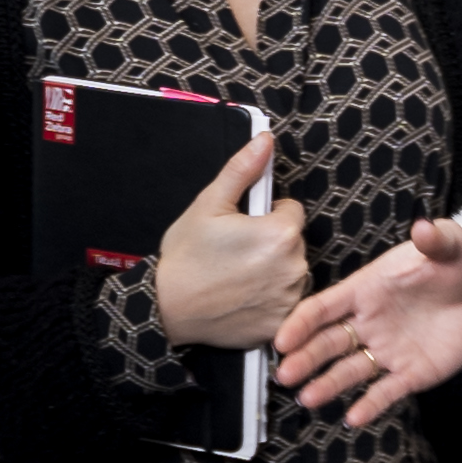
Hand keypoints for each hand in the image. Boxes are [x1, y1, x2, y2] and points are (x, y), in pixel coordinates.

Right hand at [155, 133, 308, 349]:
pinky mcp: (282, 323)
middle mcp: (294, 267)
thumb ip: (242, 170)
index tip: (244, 227)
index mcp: (281, 233)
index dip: (267, 215)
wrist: (167, 309)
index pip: (291, 212)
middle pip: (294, 243)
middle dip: (272, 243)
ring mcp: (290, 298)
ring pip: (292, 272)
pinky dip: (272, 300)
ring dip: (275, 272)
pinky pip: (287, 303)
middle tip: (237, 253)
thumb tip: (265, 139)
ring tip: (239, 277)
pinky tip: (244, 298)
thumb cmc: (186, 256)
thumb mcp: (209, 204)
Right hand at [273, 218, 461, 425]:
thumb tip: (424, 228)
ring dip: (328, 384)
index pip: (325, 307)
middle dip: (305, 358)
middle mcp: (370, 323)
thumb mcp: (451, 244)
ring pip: (350, 370)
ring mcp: (388, 350)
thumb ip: (436, 239)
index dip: (301, 322)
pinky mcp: (413, 372)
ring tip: (308, 399)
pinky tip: (354, 418)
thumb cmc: (460, 261)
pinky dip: (371, 405)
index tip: (282, 340)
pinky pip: (387, 391)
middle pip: (329, 342)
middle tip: (285, 375)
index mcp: (367, 290)